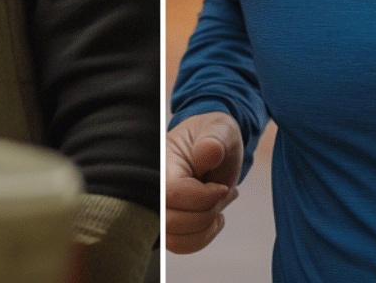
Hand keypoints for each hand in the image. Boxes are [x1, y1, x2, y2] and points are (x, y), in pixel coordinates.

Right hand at [165, 110, 243, 253]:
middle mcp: (152, 189)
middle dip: (207, 212)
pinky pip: (181, 246)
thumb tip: (207, 154)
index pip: (171, 193)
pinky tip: (214, 216)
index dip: (202, 196)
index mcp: (160, 162)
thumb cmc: (214, 137)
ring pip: (176, 241)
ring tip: (219, 202)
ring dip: (206, 226)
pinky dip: (204, 236)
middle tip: (223, 191)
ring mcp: (157, 209)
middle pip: (171, 222)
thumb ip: (214, 139)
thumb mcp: (220, 129)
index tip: (222, 186)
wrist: (212, 148)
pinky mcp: (166, 225)